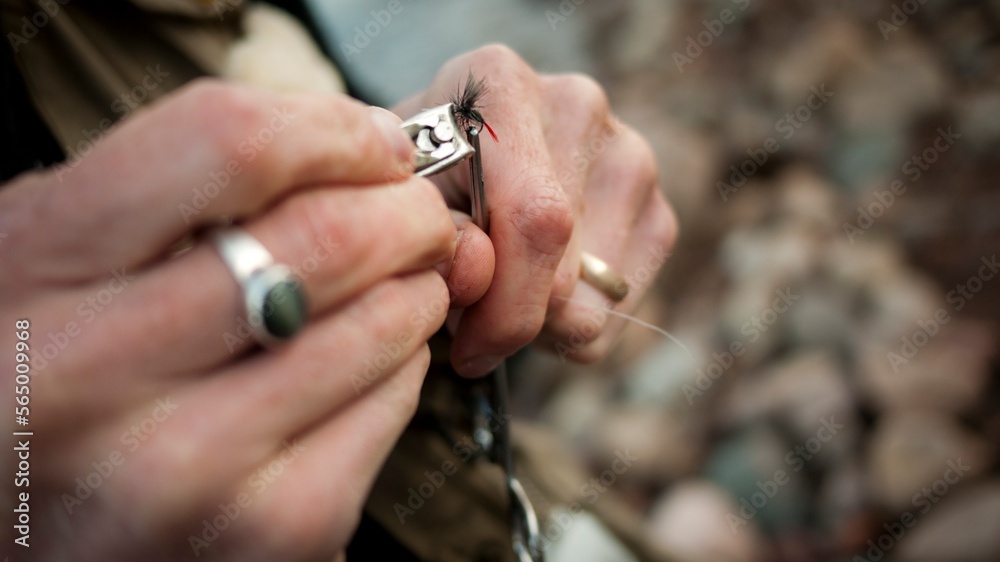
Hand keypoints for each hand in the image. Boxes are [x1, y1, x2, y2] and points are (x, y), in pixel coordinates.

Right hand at [0, 80, 456, 560]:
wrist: (27, 533)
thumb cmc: (52, 379)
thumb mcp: (62, 256)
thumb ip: (183, 189)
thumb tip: (372, 150)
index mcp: (32, 265)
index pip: (231, 146)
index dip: (336, 131)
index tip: (374, 144)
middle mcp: (92, 372)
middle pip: (328, 237)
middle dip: (407, 211)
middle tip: (416, 215)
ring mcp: (184, 466)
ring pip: (379, 324)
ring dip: (416, 287)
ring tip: (403, 282)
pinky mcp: (268, 530)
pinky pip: (391, 407)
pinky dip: (403, 366)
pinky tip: (371, 359)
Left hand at [394, 45, 677, 375]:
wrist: (459, 148)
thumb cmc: (420, 176)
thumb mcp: (401, 198)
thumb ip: (436, 236)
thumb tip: (480, 277)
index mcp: (503, 87)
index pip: (537, 220)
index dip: (504, 308)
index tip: (466, 351)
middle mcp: (578, 106)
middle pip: (567, 271)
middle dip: (511, 321)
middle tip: (470, 320)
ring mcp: (630, 155)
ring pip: (597, 303)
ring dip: (542, 324)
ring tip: (501, 290)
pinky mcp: (658, 208)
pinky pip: (620, 311)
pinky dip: (575, 324)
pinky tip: (540, 289)